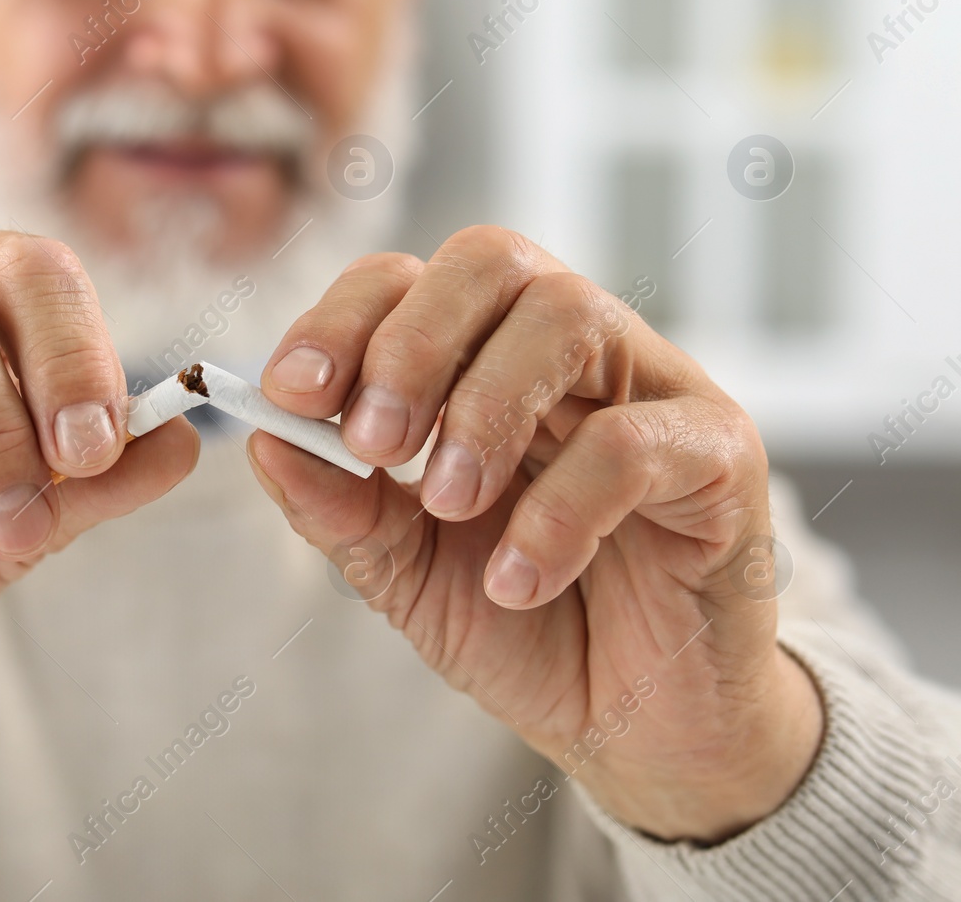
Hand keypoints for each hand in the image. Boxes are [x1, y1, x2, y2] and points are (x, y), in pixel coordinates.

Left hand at [249, 225, 822, 842]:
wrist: (633, 725)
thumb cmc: (521, 625)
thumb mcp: (403, 570)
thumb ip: (337, 506)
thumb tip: (263, 439)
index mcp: (479, 361)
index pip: (408, 280)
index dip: (342, 319)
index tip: (291, 394)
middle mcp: (566, 353)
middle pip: (490, 260)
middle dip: (411, 342)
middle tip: (374, 443)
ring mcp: (650, 388)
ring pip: (566, 315)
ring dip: (484, 409)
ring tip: (447, 506)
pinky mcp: (721, 453)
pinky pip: (635, 440)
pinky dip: (558, 510)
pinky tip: (520, 580)